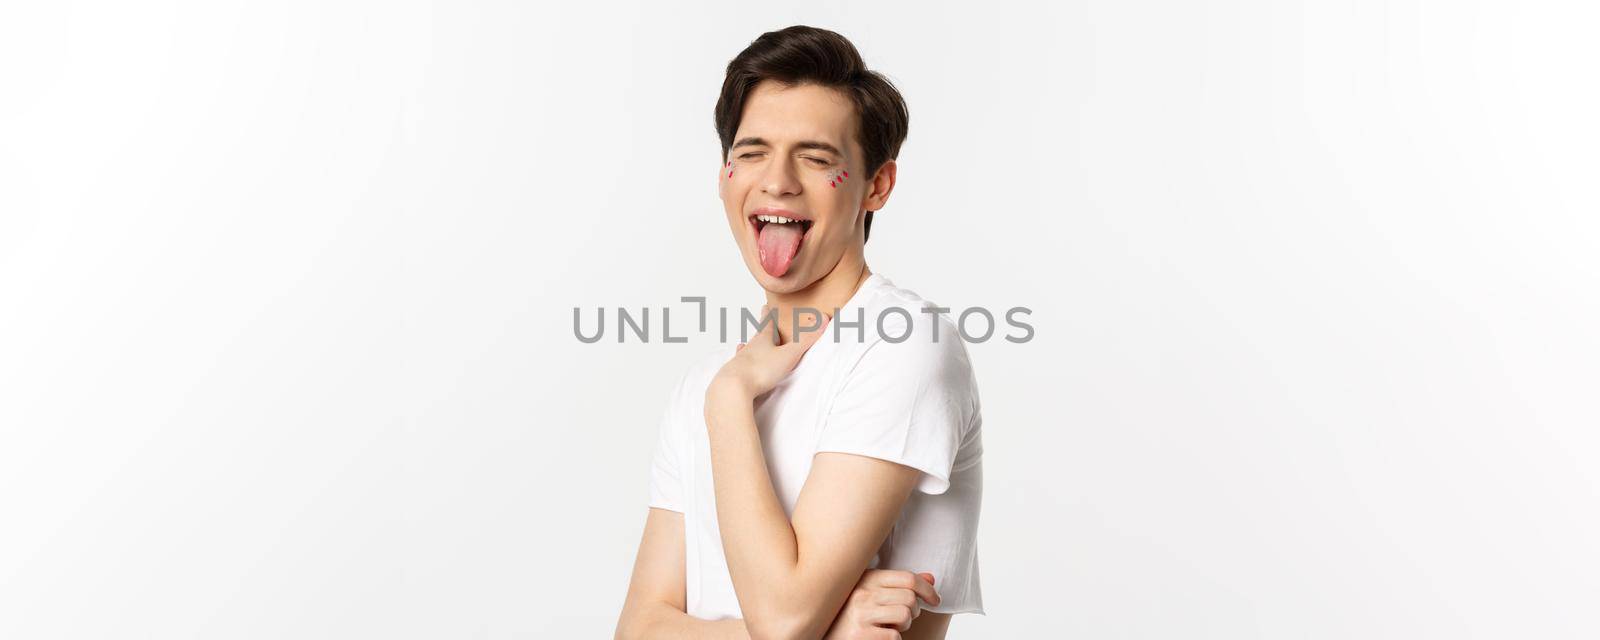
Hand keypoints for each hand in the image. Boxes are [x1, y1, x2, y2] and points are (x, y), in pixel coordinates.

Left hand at [709, 305, 829, 401]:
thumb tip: (824, 319)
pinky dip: (739, 365)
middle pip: (756, 337)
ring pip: (744, 352)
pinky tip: (736, 365)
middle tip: (759, 321)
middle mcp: (749, 349)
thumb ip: (806, 340)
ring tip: (743, 344)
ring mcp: (739, 362)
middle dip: (760, 330)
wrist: (732, 387)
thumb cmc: (760, 370)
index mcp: (762, 341)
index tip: (765, 307)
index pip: (766, 326)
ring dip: (748, 348)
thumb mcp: (788, 355)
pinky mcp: (733, 377)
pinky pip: (738, 368)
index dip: (768, 317)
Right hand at [824, 570, 940, 639]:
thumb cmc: (848, 614)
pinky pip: (894, 636)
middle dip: (914, 611)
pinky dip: (893, 639)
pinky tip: (879, 636)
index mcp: (866, 578)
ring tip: (890, 627)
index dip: (928, 589)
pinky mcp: (859, 634)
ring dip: (904, 626)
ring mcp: (860, 614)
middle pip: (910, 598)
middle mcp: (862, 593)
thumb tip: (931, 578)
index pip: (908, 578)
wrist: (820, 633)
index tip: (935, 600)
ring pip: (905, 615)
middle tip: (903, 619)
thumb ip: (899, 585)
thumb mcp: (872, 593)